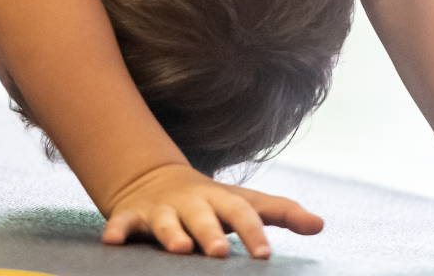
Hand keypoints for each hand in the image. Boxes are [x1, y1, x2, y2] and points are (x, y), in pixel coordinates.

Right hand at [101, 164, 323, 258]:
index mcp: (219, 200)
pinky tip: (112, 242)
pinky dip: (117, 230)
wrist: (154, 178)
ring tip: (178, 249)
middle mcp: (190, 202)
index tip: (264, 254)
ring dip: (171, 233)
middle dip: (210, 232)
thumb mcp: (243, 202)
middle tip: (220, 252)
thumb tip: (321, 224)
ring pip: (165, 220)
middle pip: (202, 216)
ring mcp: (160, 209)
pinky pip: (124, 223)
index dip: (252, 232)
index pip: (241, 212)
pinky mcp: (133, 216)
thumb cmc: (211, 202)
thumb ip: (280, 212)